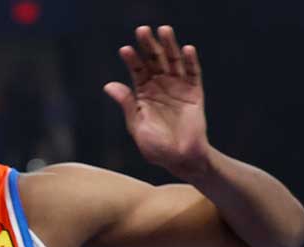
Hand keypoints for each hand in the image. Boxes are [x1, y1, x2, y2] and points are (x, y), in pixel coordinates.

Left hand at [104, 25, 210, 176]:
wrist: (180, 158)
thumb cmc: (156, 146)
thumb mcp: (137, 124)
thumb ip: (127, 103)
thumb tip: (108, 85)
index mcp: (143, 94)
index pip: (136, 71)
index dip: (131, 60)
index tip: (125, 50)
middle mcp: (160, 86)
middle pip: (154, 60)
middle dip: (148, 45)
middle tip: (142, 30)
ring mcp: (178, 87)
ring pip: (173, 62)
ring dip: (169, 45)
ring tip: (164, 30)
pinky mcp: (194, 93)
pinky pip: (193, 73)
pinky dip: (191, 61)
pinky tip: (187, 49)